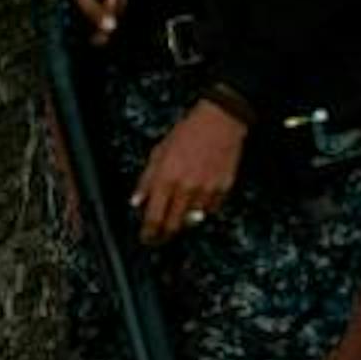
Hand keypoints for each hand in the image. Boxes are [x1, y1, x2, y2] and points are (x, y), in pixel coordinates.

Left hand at [132, 101, 245, 245]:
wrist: (220, 121)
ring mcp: (207, 190)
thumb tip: (136, 201)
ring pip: (193, 220)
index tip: (146, 238)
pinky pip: (211, 209)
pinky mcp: (224, 188)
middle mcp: (186, 188)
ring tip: (179, 213)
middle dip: (165, 234)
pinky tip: (198, 201)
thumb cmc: (188, 133)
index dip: (149, 233)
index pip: (154, 218)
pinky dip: (203, 209)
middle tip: (160, 235)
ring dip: (184, 220)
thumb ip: (146, 181)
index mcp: (166, 179)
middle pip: (174, 225)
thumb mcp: (157, 153)